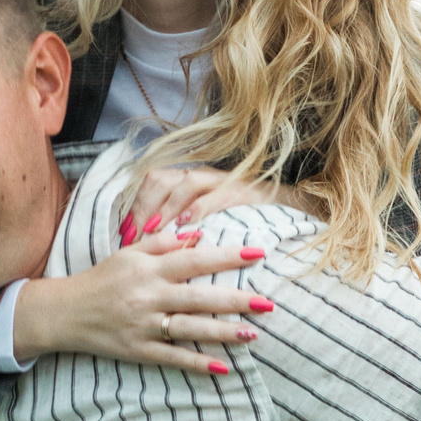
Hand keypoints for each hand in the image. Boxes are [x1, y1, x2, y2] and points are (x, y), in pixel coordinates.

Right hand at [11, 227, 273, 376]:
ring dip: (223, 333)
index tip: (258, 254)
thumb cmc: (102, 279)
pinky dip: (197, 363)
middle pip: (198, 297)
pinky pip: (173, 358)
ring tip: (253, 335)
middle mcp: (148, 296)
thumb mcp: (129, 253)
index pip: (195, 260)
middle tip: (268, 302)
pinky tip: (224, 368)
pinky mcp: (138, 351)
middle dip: (235, 300)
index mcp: (148, 269)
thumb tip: (199, 236)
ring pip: (190, 330)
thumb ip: (164, 243)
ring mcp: (143, 326)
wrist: (65, 313)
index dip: (227, 256)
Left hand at [120, 161, 325, 233]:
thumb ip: (183, 228)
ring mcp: (225, 179)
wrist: (298, 211)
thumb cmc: (250, 223)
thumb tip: (149, 245)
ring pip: (184, 183)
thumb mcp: (213, 223)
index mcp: (193, 181)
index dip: (135, 206)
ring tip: (153, 233)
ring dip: (165, 210)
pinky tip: (186, 231)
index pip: (152, 183)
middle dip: (143, 207)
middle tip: (132, 237)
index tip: (123, 235)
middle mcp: (205, 175)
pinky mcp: (244, 190)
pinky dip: (198, 212)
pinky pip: (216, 196)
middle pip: (161, 178)